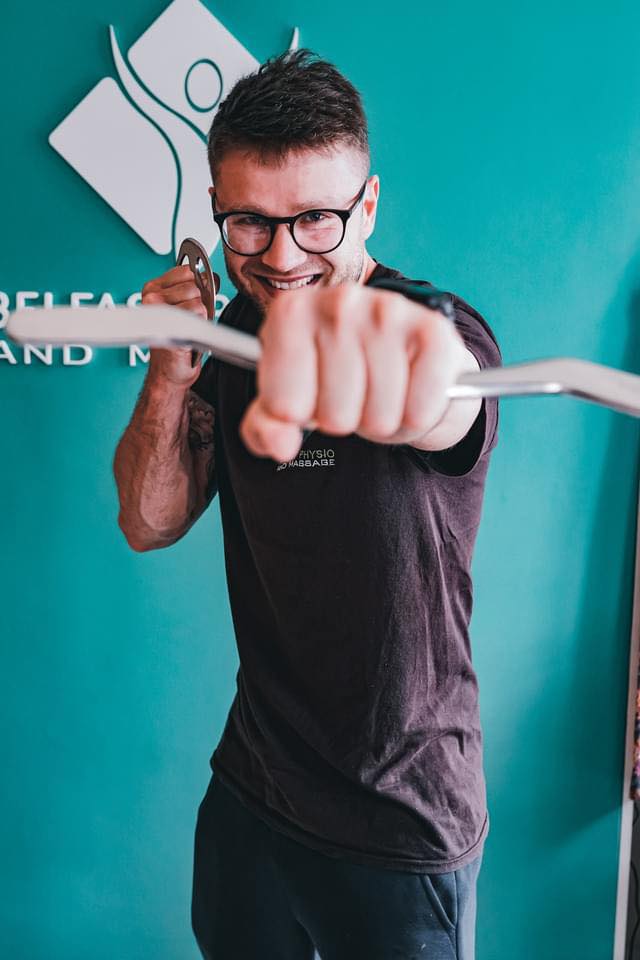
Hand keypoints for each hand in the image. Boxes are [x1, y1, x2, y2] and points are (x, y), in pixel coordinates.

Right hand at [141, 264, 207, 387]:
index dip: (199, 284)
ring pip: (198, 299)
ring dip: (200, 315)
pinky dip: (200, 323)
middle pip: (195, 285)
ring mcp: (158, 309)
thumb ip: (195, 288)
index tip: (195, 299)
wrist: (170, 371)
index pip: (187, 271)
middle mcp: (152, 296)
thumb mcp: (185, 308)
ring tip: (189, 328)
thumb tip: (210, 276)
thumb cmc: (177, 343)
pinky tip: (189, 333)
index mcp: (153, 288)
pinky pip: (198, 311)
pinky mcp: (168, 322)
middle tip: (190, 320)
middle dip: (200, 302)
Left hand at [240, 282, 471, 461]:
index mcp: (291, 313)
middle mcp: (338, 302)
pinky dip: (418, 417)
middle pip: (335, 417)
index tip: (307, 396)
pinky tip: (413, 389)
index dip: (298, 416)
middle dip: (346, 420)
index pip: (282, 406)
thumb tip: (280, 446)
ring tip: (382, 394)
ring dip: (383, 421)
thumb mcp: (292, 400)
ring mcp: (388, 311)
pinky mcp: (432, 331)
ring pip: (379, 417)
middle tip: (353, 396)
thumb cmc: (339, 378)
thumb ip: (266, 427)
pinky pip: (419, 411)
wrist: (405, 358)